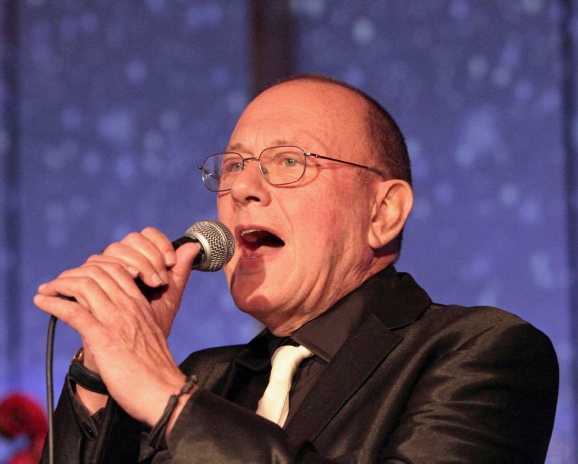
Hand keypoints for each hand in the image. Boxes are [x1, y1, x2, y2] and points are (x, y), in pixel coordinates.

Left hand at [34, 228, 199, 424]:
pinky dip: (53, 303)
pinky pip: (73, 311)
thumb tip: (115, 318)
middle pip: (97, 272)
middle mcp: (129, 306)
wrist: (163, 391)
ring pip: (84, 285)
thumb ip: (135, 319)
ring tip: (46, 290)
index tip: (77, 277)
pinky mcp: (103, 338)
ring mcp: (116, 320)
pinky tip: (42, 302)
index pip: (116, 268)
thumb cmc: (156, 369)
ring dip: (59, 284)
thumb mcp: (150, 333)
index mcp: (141, 304)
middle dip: (71, 274)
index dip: (91, 267)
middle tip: (56, 284)